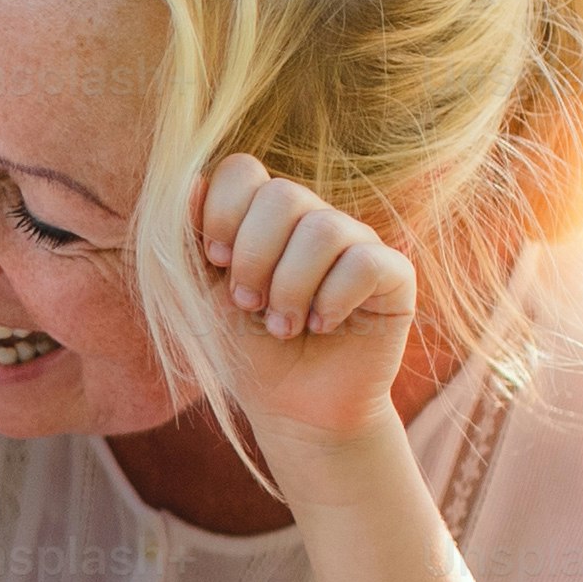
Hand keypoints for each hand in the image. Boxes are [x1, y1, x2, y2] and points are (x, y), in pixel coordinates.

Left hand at [193, 152, 420, 447]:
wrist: (293, 410)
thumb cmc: (247, 351)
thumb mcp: (203, 296)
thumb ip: (189, 242)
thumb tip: (188, 181)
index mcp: (264, 216)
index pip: (243, 171)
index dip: (223, 213)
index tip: (217, 262)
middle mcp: (313, 219)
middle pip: (282, 196)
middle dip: (254, 258)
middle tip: (249, 304)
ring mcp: (356, 242)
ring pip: (323, 229)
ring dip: (291, 287)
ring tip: (284, 326)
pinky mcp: (394, 274)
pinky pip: (365, 262)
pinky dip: (333, 300)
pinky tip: (323, 326)